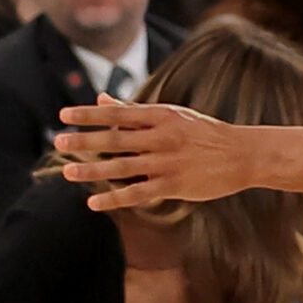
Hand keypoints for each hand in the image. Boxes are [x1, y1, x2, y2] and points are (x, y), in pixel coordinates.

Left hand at [54, 96, 257, 207]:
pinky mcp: (174, 185)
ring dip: (93, 170)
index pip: (118, 113)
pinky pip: (138, 193)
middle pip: (116, 139)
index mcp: (161, 116)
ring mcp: (167, 162)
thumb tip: (101, 99)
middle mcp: (162, 137)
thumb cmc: (203, 133)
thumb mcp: (172, 115)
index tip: (64, 114)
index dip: (90, 114)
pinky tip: (93, 203)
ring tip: (67, 172)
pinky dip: (114, 198)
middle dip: (85, 141)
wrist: (243, 154)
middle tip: (59, 141)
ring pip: (122, 167)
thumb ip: (134, 111)